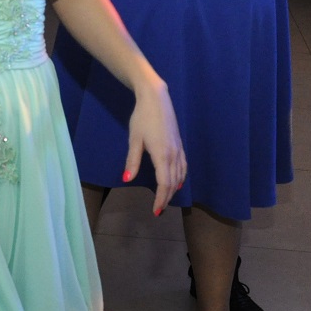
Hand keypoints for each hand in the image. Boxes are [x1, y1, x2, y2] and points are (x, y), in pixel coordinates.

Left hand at [124, 78, 186, 214]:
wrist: (156, 98)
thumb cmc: (141, 118)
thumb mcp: (134, 140)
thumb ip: (133, 161)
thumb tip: (127, 179)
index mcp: (162, 155)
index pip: (164, 184)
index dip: (160, 199)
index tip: (155, 211)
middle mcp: (174, 155)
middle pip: (173, 183)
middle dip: (167, 197)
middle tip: (159, 209)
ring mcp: (179, 149)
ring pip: (180, 175)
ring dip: (174, 189)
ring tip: (166, 198)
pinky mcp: (180, 144)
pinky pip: (183, 166)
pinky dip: (181, 177)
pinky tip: (177, 181)